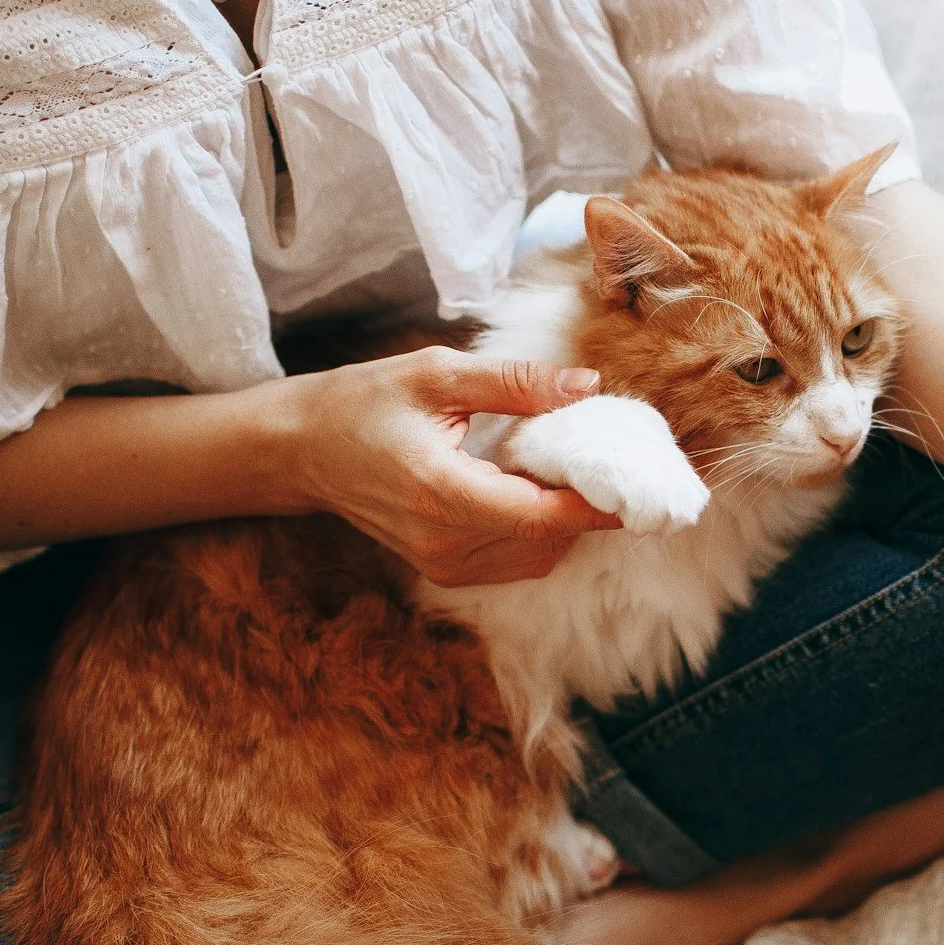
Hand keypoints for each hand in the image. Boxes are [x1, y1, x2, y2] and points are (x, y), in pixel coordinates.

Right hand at [286, 346, 621, 585]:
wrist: (303, 450)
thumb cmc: (364, 402)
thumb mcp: (438, 374)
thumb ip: (516, 384)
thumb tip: (589, 385)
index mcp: (443, 493)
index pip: (544, 516)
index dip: (599, 504)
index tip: (640, 479)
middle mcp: (446, 543)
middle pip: (549, 539)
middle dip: (588, 505)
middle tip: (613, 459)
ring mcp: (444, 564)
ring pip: (538, 556)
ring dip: (565, 519)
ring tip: (574, 469)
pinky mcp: (445, 570)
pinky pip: (516, 561)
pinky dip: (540, 530)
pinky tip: (538, 490)